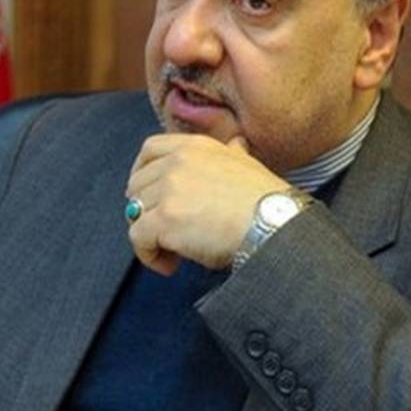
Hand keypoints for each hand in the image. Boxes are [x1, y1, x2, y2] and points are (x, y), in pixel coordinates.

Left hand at [126, 133, 288, 274]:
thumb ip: (232, 154)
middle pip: (137, 186)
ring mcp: (168, 189)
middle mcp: (177, 162)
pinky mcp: (164, 218)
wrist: (274, 224)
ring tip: (173, 253)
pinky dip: (148, 255)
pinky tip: (169, 265)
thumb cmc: (266, 202)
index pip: (149, 150)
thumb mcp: (248, 164)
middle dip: (145, 210)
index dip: (140, 173)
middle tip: (163, 232)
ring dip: (150, 237)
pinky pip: (138, 238)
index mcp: (195, 146)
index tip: (146, 194)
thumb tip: (237, 145)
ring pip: (136, 214)